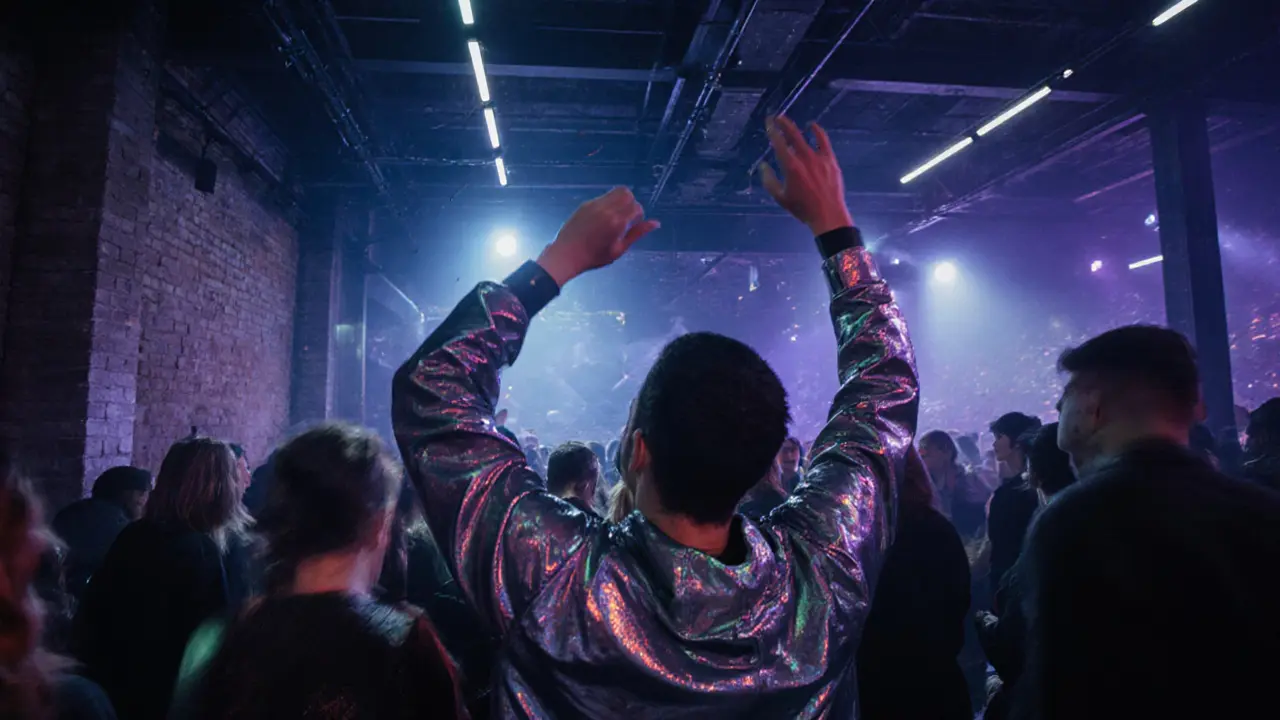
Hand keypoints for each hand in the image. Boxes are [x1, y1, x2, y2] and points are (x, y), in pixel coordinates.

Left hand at [537, 187, 659, 285]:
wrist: (566, 254)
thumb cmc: (595, 257)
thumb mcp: (619, 249)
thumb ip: (637, 234)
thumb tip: (656, 223)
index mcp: (617, 222)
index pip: (636, 207)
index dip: (638, 215)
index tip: (634, 224)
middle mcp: (606, 209)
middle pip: (626, 193)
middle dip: (631, 203)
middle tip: (626, 216)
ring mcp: (594, 204)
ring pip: (615, 192)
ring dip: (620, 200)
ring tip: (615, 216)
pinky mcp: (585, 204)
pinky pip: (602, 198)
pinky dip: (608, 204)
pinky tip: (601, 219)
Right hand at [759, 116, 852, 235]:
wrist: (828, 214)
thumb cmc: (802, 208)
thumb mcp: (780, 197)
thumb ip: (769, 180)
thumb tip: (763, 166)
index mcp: (790, 167)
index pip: (779, 143)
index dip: (772, 130)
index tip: (768, 122)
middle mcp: (804, 158)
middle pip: (792, 135)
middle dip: (782, 124)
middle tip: (776, 117)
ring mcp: (819, 158)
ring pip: (805, 137)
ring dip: (796, 128)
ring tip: (789, 122)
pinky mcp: (830, 160)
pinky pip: (823, 141)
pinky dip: (817, 132)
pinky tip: (812, 126)